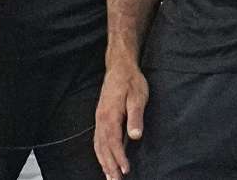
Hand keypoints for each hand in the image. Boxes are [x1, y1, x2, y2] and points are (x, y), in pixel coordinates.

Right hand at [94, 59, 148, 179]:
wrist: (119, 67)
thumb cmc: (131, 81)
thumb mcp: (137, 97)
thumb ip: (135, 117)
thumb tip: (135, 136)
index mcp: (110, 115)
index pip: (114, 142)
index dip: (119, 158)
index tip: (125, 171)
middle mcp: (101, 119)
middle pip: (103, 148)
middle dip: (109, 166)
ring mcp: (99, 119)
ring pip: (99, 146)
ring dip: (104, 162)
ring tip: (109, 177)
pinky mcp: (100, 118)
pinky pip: (98, 140)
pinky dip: (100, 153)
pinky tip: (104, 160)